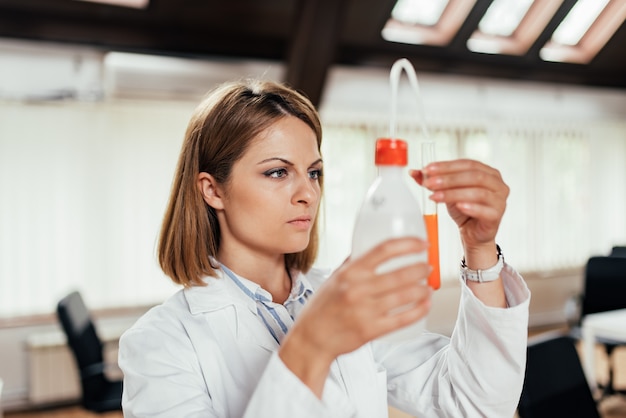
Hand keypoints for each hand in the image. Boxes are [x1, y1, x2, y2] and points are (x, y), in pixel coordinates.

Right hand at [279, 237, 430, 395]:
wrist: (312, 339)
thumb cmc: (321, 307)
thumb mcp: (333, 278)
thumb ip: (352, 264)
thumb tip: (371, 249)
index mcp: (350, 272)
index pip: (384, 250)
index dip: (408, 244)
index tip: (422, 244)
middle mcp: (358, 289)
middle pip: (400, 273)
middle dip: (421, 269)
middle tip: (427, 267)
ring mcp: (365, 310)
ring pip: (405, 295)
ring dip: (423, 289)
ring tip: (427, 287)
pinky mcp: (371, 330)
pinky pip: (403, 318)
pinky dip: (419, 310)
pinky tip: (425, 305)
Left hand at [411, 159, 508, 256]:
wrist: (472, 233)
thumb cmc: (463, 209)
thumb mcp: (446, 192)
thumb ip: (432, 181)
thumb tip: (413, 172)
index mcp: (488, 172)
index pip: (467, 163)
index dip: (446, 166)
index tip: (427, 169)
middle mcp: (498, 183)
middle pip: (473, 176)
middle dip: (448, 178)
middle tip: (429, 183)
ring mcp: (500, 200)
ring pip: (478, 192)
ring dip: (454, 193)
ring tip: (435, 197)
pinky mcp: (497, 216)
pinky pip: (485, 210)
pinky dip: (471, 207)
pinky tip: (458, 206)